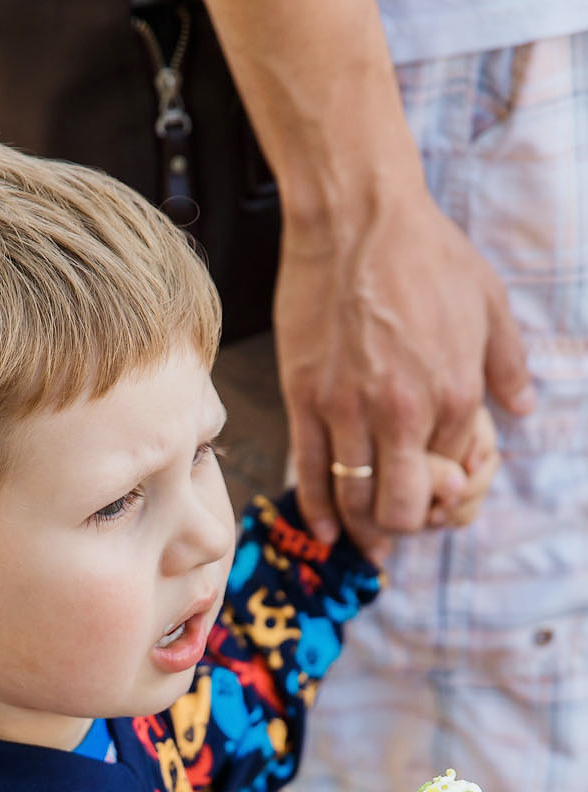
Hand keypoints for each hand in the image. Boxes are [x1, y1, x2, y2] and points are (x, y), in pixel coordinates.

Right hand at [276, 186, 532, 545]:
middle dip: (405, 524)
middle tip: (402, 521)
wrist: (356, 216)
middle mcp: (402, 412)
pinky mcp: (306, 401)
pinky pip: (311, 473)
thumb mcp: (489, 301)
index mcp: (454, 392)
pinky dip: (321, 510)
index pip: (452, 472)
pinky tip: (329, 528)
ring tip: (367, 538)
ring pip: (354, 499)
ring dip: (363, 529)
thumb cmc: (423, 251)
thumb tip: (522, 407)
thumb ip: (508, 364)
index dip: (448, 486)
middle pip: (401, 508)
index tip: (440, 482)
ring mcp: (348, 410)